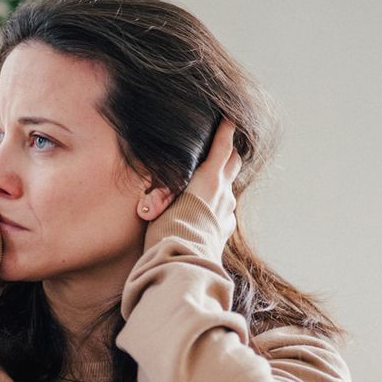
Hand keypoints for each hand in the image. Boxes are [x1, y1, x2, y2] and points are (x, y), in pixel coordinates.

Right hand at [148, 118, 241, 259]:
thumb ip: (159, 195)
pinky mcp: (225, 229)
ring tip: (211, 180)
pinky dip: (218, 207)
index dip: (226, 130)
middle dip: (229, 152)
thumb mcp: (158, 205)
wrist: (183, 263)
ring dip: (223, 181)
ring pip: (230, 188)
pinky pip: (226, 212)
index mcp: (209, 179)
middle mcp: (223, 193)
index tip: (230, 118)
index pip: (223, 147)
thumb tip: (147, 199)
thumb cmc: (167, 230)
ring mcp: (227, 212)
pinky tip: (208, 213)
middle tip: (223, 146)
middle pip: (233, 163)